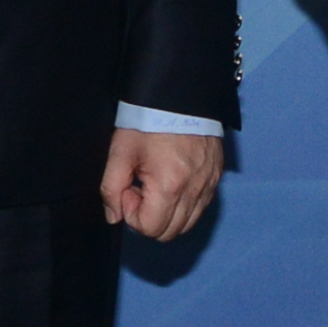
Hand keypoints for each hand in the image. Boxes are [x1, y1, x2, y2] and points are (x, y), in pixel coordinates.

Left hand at [102, 126, 222, 240]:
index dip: (132, 214)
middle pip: (170, 232)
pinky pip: (201, 207)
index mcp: (169, 186)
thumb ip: (111, 188)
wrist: (180, 94)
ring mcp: (209, 185)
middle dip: (149, 218)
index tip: (130, 188)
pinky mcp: (216, 177)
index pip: (150, 228)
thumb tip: (114, 216)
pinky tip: (172, 181)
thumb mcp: (120, 152)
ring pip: (187, 224)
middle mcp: (194, 191)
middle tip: (141, 188)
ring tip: (156, 185)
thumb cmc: (149, 120)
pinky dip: (184, 205)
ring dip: (167, 213)